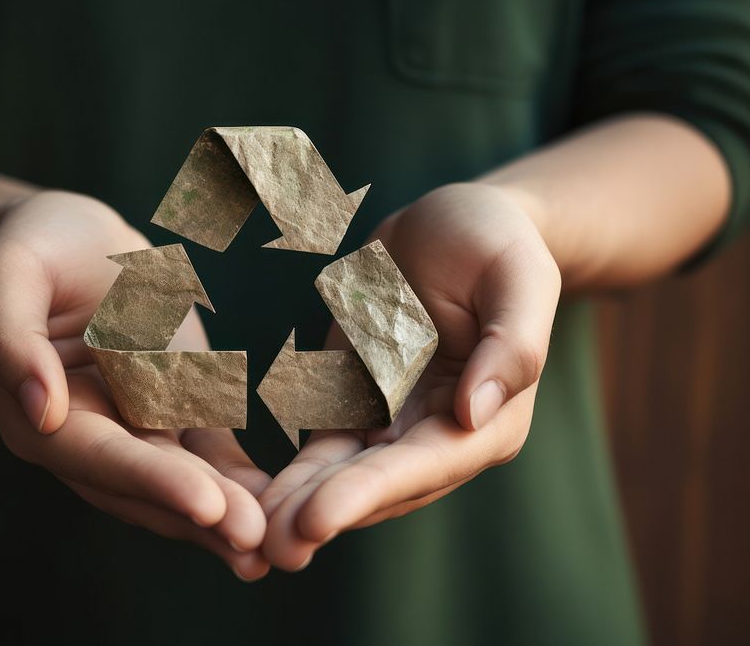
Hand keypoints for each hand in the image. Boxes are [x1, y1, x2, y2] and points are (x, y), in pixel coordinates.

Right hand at [0, 191, 270, 578]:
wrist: (73, 238)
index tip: (205, 505)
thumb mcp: (11, 273)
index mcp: (41, 417)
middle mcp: (88, 438)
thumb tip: (41, 413)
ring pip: (184, 481)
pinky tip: (283, 502)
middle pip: (147, 486)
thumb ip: (12, 339)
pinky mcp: (173, 412)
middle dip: (200, 516)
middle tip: (256, 541)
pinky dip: (241, 479)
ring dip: (227, 514)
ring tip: (276, 544)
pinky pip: (210, 451)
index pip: (100, 457)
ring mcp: (134, 430)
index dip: (152, 482)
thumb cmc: (37, 245)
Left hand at [257, 183, 561, 569]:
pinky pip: (327, 445)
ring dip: (304, 507)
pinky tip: (258, 499)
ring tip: (256, 537)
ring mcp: (400, 422)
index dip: (371, 492)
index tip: (319, 518)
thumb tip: (475, 415)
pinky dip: (297, 474)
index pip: (426, 463)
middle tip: (274, 549)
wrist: (453, 225)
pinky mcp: (361, 402)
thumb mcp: (518, 274)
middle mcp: (444, 432)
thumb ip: (512, 344)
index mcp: (490, 416)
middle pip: (381, 483)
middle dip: (327, 514)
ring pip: (347, 474)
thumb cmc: (496, 241)